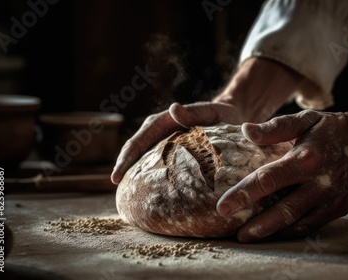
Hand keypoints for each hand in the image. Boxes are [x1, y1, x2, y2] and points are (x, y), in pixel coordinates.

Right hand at [111, 102, 242, 183]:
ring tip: (126, 193)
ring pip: (142, 156)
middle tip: (116, 188)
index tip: (117, 176)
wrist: (231, 116)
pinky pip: (155, 161)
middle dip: (124, 166)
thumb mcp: (210, 113)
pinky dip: (147, 173)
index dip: (126, 158)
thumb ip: (193, 112)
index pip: (139, 140)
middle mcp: (159, 130)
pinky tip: (146, 190)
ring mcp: (164, 140)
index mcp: (165, 121)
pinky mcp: (171, 150)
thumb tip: (173, 109)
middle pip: (135, 149)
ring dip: (133, 171)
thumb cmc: (220, 116)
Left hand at [216, 109, 347, 242]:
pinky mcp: (339, 209)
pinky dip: (291, 231)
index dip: (243, 194)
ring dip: (271, 232)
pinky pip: (310, 225)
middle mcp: (320, 183)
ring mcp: (331, 199)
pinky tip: (274, 232)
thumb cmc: (332, 129)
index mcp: (306, 159)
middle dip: (256, 225)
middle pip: (282, 211)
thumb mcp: (305, 119)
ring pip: (296, 223)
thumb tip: (246, 131)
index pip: (268, 180)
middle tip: (234, 233)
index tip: (222, 207)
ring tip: (248, 236)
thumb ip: (276, 127)